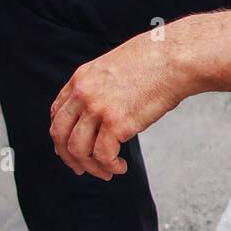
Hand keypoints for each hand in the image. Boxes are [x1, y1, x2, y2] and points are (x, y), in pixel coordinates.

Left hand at [48, 31, 188, 179]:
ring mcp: (97, 108)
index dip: (61, 135)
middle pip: (60, 134)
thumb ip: (99, 86)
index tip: (69, 147)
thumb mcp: (113, 66)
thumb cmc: (153, 60)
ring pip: (78, 150)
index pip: (57, 112)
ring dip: (91, 167)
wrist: (173, 59)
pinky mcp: (116, 123)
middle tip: (81, 168)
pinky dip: (110, 167)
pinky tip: (120, 166)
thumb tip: (102, 108)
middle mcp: (83, 94)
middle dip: (68, 157)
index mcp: (81, 78)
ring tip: (107, 171)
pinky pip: (103, 156)